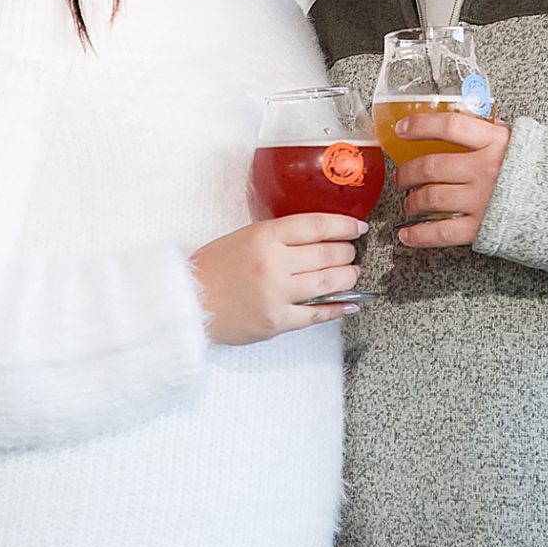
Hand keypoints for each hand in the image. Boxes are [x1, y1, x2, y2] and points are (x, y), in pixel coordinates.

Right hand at [192, 214, 363, 344]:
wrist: (189, 302)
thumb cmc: (214, 267)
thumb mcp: (245, 236)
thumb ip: (279, 235)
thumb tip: (317, 236)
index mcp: (265, 236)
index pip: (316, 225)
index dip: (344, 225)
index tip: (358, 227)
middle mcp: (273, 263)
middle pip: (328, 253)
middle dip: (347, 252)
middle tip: (351, 252)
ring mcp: (276, 294)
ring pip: (329, 282)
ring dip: (348, 277)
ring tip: (351, 273)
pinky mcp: (277, 321)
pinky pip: (317, 314)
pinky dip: (338, 308)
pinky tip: (350, 304)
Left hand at [394, 108, 511, 249]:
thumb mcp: (527, 141)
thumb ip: (495, 136)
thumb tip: (469, 128)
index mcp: (496, 141)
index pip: (448, 126)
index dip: (419, 126)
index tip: (401, 129)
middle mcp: (484, 169)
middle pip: (430, 166)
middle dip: (408, 173)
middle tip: (401, 177)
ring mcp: (482, 200)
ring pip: (430, 199)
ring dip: (411, 202)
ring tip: (407, 203)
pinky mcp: (483, 229)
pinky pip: (441, 232)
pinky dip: (419, 235)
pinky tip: (407, 235)